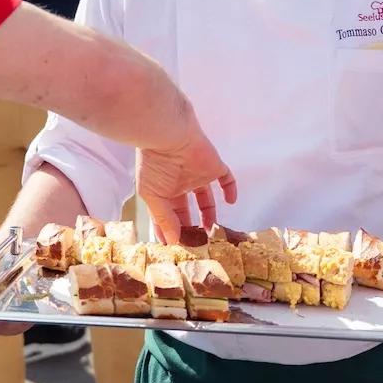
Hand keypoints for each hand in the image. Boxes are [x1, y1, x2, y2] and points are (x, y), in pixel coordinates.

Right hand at [137, 121, 237, 241]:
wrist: (170, 135)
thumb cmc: (154, 164)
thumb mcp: (152, 195)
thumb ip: (164, 218)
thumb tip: (172, 241)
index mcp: (162, 190)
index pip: (167, 214)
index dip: (170, 230)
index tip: (174, 247)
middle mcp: (179, 183)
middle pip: (187, 209)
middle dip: (190, 226)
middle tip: (195, 245)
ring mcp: (198, 175)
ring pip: (206, 199)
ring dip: (209, 215)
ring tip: (211, 233)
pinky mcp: (214, 167)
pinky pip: (226, 179)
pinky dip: (230, 190)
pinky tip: (231, 202)